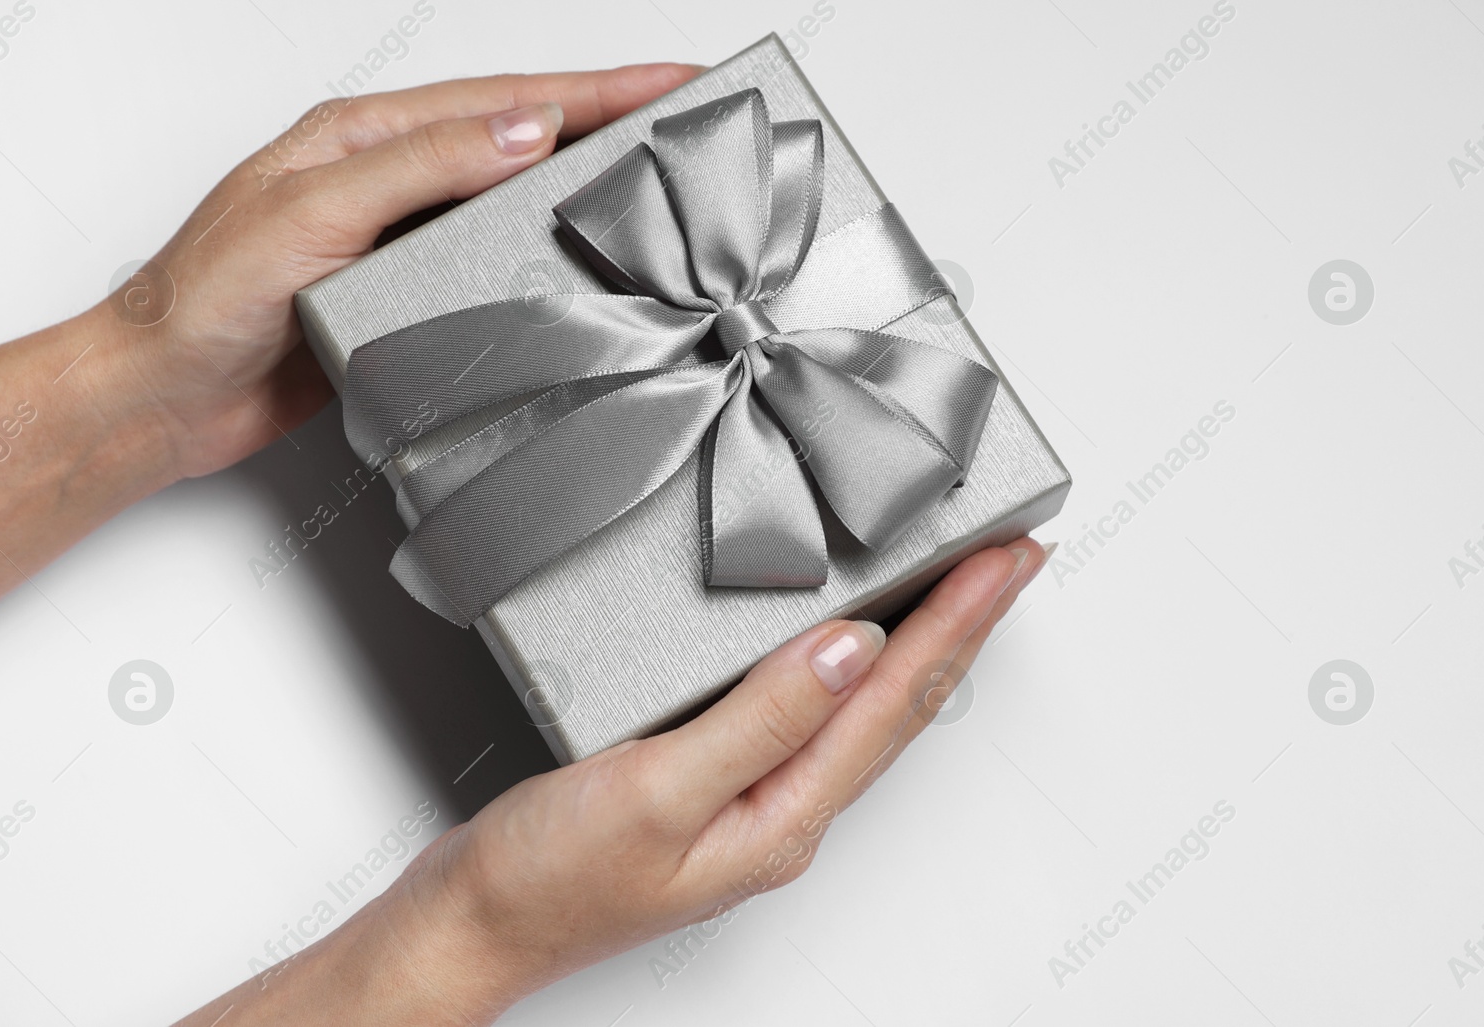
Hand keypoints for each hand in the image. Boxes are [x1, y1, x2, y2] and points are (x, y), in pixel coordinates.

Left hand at [0, 64, 698, 631]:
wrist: (163, 397)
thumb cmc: (205, 300)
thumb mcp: (313, 210)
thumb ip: (419, 166)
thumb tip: (521, 132)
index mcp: (366, 136)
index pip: (506, 100)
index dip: (596, 89)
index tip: (670, 82)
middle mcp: (390, 180)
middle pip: (522, 139)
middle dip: (609, 125)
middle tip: (685, 124)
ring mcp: (401, 239)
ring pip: (514, 203)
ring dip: (584, 192)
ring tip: (656, 189)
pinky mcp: (406, 299)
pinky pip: (492, 269)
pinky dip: (544, 263)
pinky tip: (579, 274)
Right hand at [379, 539, 1048, 1023]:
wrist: (472, 924)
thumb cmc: (548, 879)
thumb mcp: (656, 790)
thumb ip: (760, 720)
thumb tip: (851, 650)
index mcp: (784, 816)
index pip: (896, 701)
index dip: (958, 623)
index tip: (1005, 559)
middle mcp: (782, 812)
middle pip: (899, 706)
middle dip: (963, 629)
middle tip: (1012, 562)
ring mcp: (750, 800)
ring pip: (862, 708)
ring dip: (920, 642)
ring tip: (961, 591)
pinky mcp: (712, 782)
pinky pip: (808, 710)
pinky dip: (849, 662)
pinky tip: (848, 642)